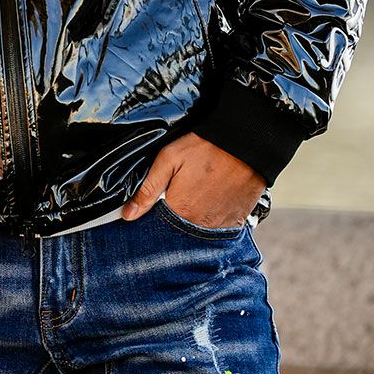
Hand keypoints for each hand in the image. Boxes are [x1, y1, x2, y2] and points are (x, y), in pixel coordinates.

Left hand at [121, 133, 266, 227]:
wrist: (246, 142)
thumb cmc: (205, 147)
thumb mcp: (169, 159)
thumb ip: (147, 189)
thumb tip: (127, 215)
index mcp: (180, 212)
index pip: (159, 226)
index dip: (156, 215)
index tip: (159, 202)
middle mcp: (200, 226)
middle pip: (180, 230)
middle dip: (175, 216)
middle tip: (182, 193)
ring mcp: (220, 226)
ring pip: (199, 231)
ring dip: (194, 219)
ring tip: (197, 195)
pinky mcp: (236, 222)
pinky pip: (219, 228)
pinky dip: (212, 218)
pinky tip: (211, 200)